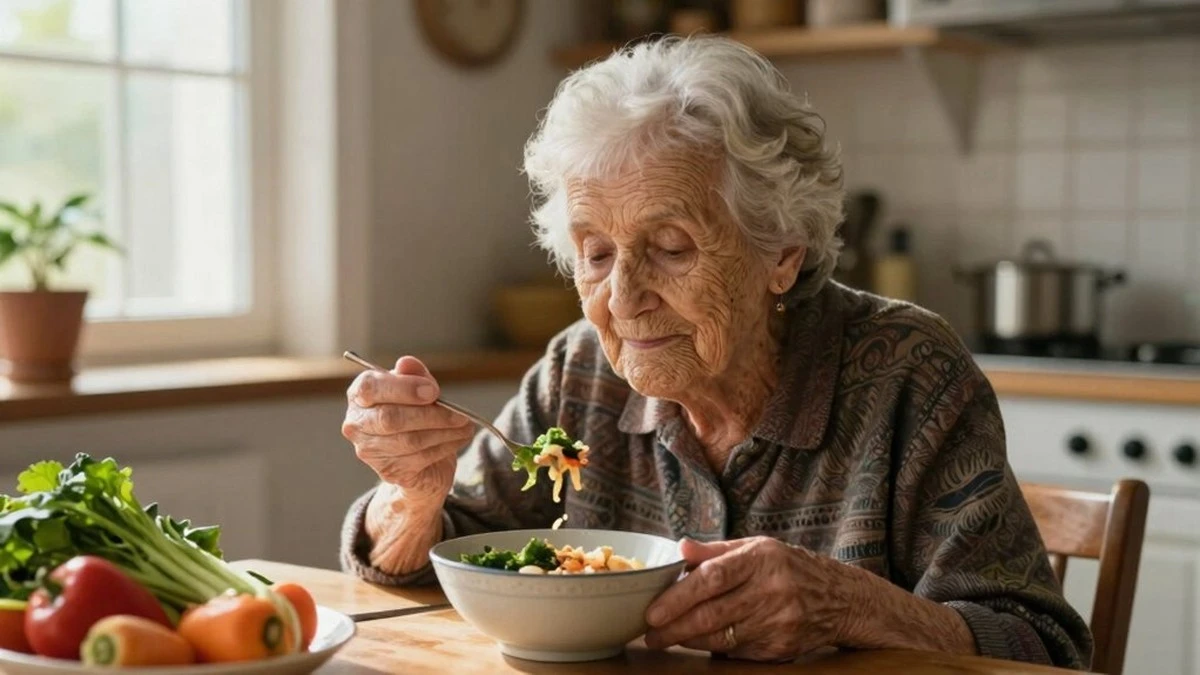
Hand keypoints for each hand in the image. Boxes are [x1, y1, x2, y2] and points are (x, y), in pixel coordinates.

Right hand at [342, 356, 475, 502]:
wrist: (420, 457)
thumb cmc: (415, 413)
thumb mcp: (417, 387)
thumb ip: (413, 374)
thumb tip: (407, 363)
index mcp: (360, 395)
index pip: (370, 388)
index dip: (403, 388)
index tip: (433, 391)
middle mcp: (357, 424)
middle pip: (390, 419)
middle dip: (431, 415)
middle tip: (459, 414)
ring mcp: (369, 451)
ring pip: (409, 441)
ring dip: (444, 432)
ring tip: (465, 426)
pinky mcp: (388, 471)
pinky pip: (420, 458)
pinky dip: (445, 447)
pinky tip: (458, 438)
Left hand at [643, 537, 853, 661]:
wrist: (841, 598)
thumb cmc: (789, 567)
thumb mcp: (756, 547)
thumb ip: (715, 550)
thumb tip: (679, 549)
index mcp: (761, 558)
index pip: (713, 577)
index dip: (679, 596)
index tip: (654, 612)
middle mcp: (771, 589)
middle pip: (712, 614)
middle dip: (674, 628)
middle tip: (650, 633)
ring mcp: (779, 621)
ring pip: (721, 638)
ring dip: (689, 640)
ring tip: (668, 637)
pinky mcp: (781, 647)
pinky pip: (738, 652)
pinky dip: (717, 648)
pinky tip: (705, 641)